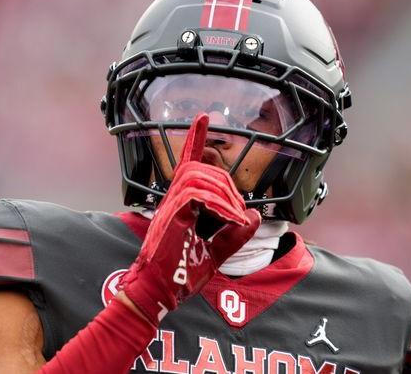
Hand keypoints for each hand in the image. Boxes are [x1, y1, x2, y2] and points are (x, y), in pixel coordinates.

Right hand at [119, 113, 260, 325]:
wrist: (156, 292)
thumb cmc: (179, 276)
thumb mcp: (214, 254)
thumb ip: (234, 236)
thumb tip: (254, 216)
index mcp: (180, 204)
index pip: (188, 163)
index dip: (196, 139)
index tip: (204, 117)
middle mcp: (172, 199)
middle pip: (200, 168)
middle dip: (226, 183)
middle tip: (238, 212)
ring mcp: (170, 205)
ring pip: (198, 176)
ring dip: (224, 193)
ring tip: (234, 217)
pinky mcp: (172, 215)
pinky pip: (198, 194)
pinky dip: (219, 204)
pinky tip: (229, 219)